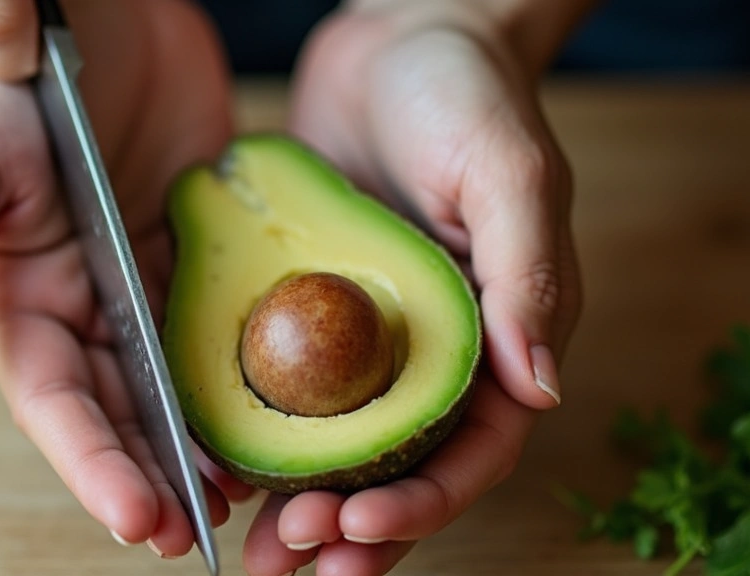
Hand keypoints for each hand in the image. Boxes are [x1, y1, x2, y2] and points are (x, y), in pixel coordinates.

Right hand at [0, 0, 250, 556]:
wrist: (100, 21)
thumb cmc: (8, 86)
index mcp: (22, 304)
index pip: (58, 405)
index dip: (94, 467)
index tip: (141, 520)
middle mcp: (85, 310)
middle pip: (121, 414)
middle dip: (155, 478)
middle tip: (201, 531)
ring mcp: (146, 289)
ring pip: (177, 388)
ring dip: (204, 445)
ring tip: (246, 496)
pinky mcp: (199, 262)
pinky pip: (224, 332)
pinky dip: (244, 380)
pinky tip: (276, 416)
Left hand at [241, 3, 582, 574]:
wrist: (394, 42)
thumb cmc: (466, 96)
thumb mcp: (509, 175)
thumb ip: (528, 278)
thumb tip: (540, 386)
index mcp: (494, 338)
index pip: (470, 450)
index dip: (419, 502)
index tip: (355, 528)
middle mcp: (430, 352)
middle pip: (398, 468)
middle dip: (350, 527)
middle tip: (291, 559)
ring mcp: (366, 336)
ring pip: (337, 448)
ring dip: (300, 505)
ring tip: (256, 554)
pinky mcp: (308, 308)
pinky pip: (282, 387)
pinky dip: (257, 436)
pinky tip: (220, 469)